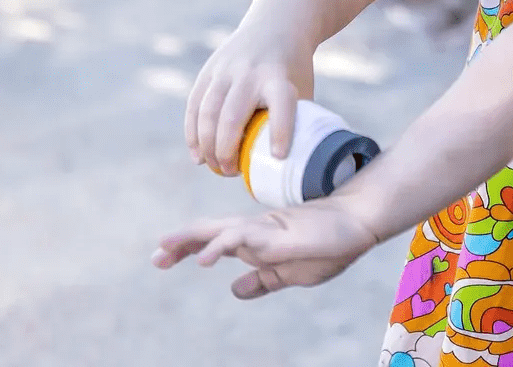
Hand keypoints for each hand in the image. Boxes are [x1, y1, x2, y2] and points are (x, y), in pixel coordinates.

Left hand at [151, 198, 379, 299]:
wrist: (358, 222)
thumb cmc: (329, 245)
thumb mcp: (290, 272)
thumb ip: (263, 279)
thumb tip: (234, 289)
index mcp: (257, 240)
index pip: (215, 240)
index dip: (188, 248)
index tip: (161, 258)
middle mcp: (256, 229)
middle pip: (210, 231)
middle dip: (180, 243)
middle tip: (154, 256)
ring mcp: (266, 229)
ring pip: (221, 230)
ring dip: (191, 240)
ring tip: (165, 249)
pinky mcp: (279, 233)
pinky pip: (244, 238)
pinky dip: (221, 246)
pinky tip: (206, 259)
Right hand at [186, 22, 314, 175]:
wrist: (277, 25)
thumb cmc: (293, 69)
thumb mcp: (303, 87)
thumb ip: (297, 121)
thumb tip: (292, 168)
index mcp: (279, 76)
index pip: (281, 103)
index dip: (280, 131)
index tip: (279, 156)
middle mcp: (250, 72)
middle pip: (232, 115)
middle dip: (227, 151)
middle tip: (231, 172)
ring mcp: (226, 69)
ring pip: (207, 113)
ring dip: (207, 146)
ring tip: (214, 167)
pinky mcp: (209, 70)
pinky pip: (194, 106)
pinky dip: (192, 134)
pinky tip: (198, 155)